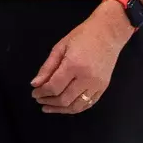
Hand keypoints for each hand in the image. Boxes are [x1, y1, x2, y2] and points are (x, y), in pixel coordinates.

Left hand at [31, 0, 135, 114]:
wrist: (108, 33)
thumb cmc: (82, 36)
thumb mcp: (60, 47)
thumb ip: (47, 67)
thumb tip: (35, 84)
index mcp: (73, 65)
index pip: (53, 87)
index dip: (41, 93)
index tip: (34, 93)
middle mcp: (86, 78)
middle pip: (64, 99)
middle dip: (48, 102)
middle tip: (39, 100)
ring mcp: (97, 85)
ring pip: (76, 106)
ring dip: (60, 109)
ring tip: (49, 107)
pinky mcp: (103, 88)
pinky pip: (88, 104)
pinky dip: (75, 108)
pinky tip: (65, 106)